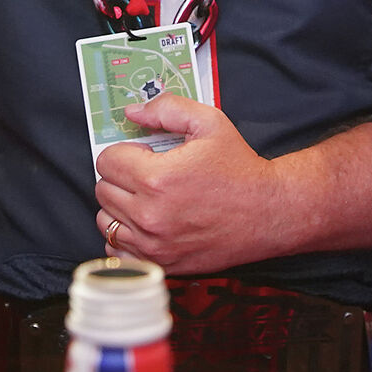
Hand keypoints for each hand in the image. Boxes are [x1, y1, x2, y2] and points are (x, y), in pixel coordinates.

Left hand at [93, 94, 284, 274]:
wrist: (268, 212)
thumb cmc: (239, 168)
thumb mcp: (209, 123)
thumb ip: (166, 109)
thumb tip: (131, 113)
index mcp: (157, 177)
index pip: (106, 160)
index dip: (124, 151)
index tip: (143, 154)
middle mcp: (150, 214)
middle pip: (103, 189)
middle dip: (121, 176)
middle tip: (147, 173)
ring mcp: (153, 243)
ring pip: (106, 219)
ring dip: (120, 205)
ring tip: (146, 197)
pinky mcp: (161, 262)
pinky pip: (118, 248)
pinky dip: (125, 235)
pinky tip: (146, 222)